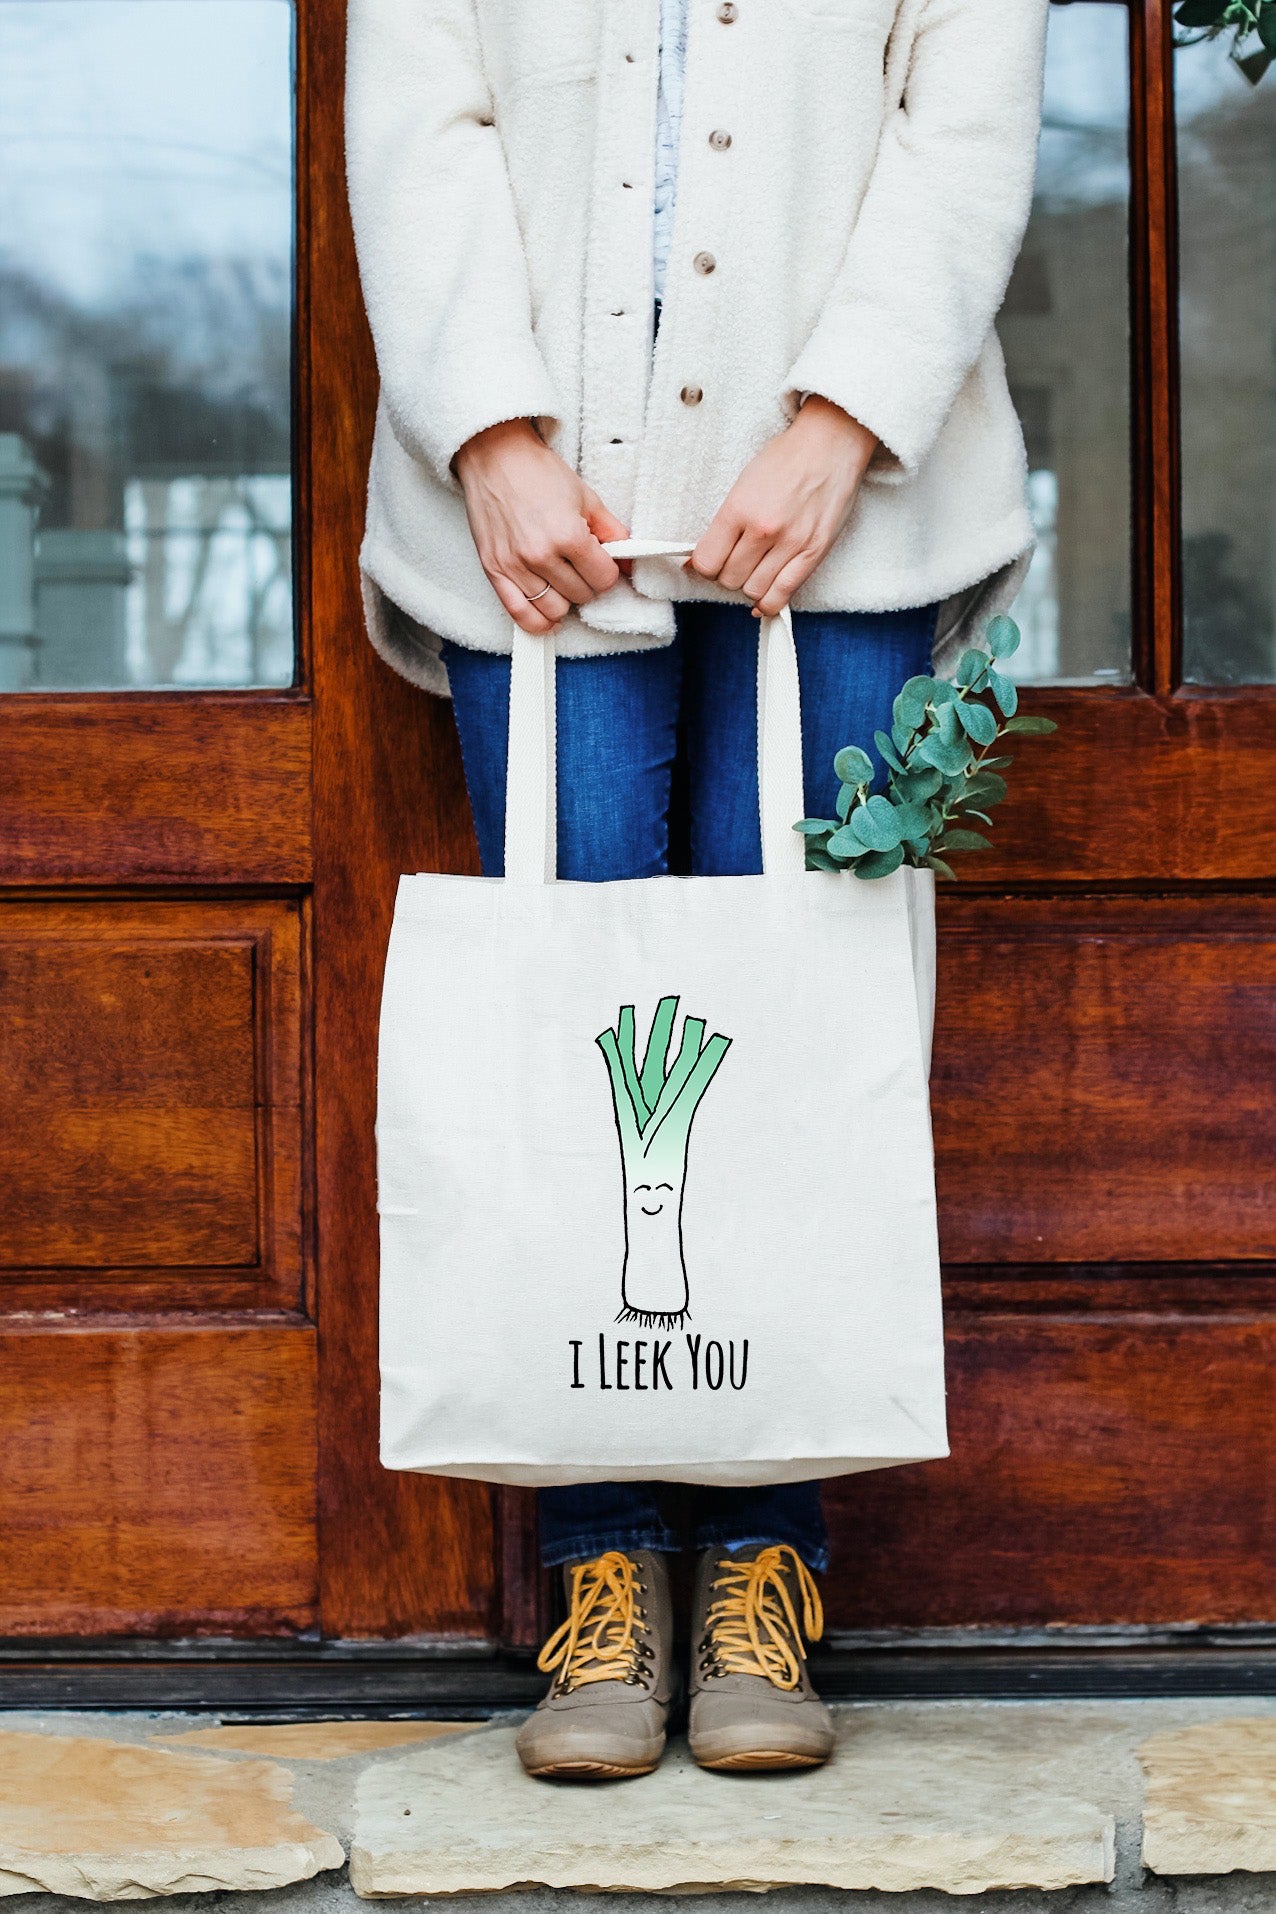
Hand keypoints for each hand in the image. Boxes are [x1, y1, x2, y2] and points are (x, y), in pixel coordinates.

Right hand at [454, 419, 626, 633]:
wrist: (494, 457)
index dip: (608, 571)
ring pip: (555, 610)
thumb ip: (612, 533)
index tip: (601, 562)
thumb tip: (628, 563)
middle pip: (582, 596)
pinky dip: (538, 622)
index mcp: (568, 534)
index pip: (604, 579)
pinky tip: (549, 617)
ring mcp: (515, 566)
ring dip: (565, 600)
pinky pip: (520, 615)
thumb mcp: (586, 497)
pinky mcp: (494, 571)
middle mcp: (541, 555)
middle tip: (579, 565)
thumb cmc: (538, 473)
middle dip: (587, 583)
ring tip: (562, 581)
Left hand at [689, 397, 878, 616]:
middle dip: (727, 575)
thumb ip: (722, 525)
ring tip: (754, 571)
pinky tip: (763, 598)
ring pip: (754, 591)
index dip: (704, 566)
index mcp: (739, 508)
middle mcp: (763, 529)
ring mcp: (791, 543)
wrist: (830, 444)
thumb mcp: (744, 484)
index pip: (707, 562)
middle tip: (736, 562)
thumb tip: (697, 562)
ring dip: (749, 586)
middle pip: (729, 579)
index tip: (711, 561)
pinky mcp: (814, 553)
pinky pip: (783, 595)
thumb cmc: (786, 460)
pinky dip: (769, 603)